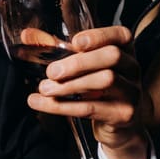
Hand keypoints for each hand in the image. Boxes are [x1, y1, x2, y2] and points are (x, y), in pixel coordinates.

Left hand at [30, 25, 148, 158]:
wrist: (118, 124)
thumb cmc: (97, 86)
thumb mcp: (83, 65)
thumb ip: (57, 48)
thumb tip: (27, 34)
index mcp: (125, 49)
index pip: (120, 35)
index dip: (98, 36)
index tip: (75, 42)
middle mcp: (132, 68)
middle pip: (112, 56)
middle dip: (79, 62)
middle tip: (51, 71)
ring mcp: (131, 91)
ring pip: (105, 81)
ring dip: (69, 85)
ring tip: (44, 88)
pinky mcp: (123, 114)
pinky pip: (92, 108)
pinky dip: (63, 106)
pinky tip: (42, 103)